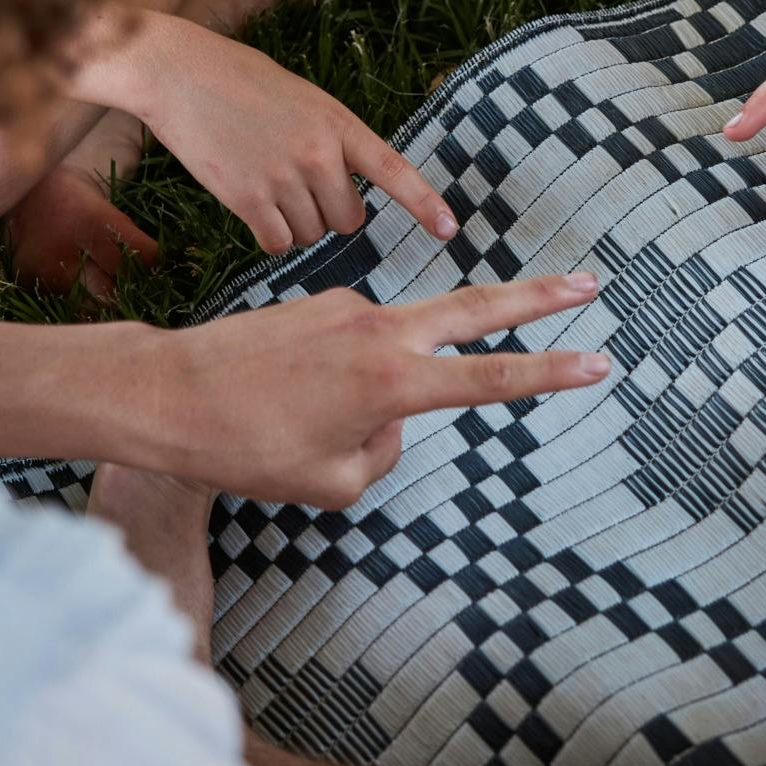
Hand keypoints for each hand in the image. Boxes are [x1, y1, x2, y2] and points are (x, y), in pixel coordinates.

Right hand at [135, 19, 456, 254]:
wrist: (179, 73)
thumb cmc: (241, 81)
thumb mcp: (303, 99)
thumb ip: (331, 141)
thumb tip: (344, 195)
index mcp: (340, 124)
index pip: (394, 170)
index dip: (425, 204)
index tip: (451, 230)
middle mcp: (319, 154)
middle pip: (349, 220)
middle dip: (330, 215)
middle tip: (299, 187)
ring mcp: (283, 178)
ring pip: (311, 236)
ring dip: (296, 225)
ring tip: (268, 184)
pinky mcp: (246, 198)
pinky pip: (278, 244)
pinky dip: (270, 236)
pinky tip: (254, 208)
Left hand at [137, 275, 612, 508]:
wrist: (166, 392)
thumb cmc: (245, 448)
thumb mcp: (330, 485)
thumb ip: (383, 453)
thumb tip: (392, 418)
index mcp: (393, 382)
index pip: (493, 378)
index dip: (552, 373)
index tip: (599, 361)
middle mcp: (380, 331)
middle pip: (479, 308)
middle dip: (539, 297)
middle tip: (589, 280)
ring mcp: (349, 306)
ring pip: (397, 348)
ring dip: (381, 386)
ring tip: (298, 426)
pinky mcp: (319, 301)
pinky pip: (352, 349)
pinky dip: (339, 379)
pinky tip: (281, 404)